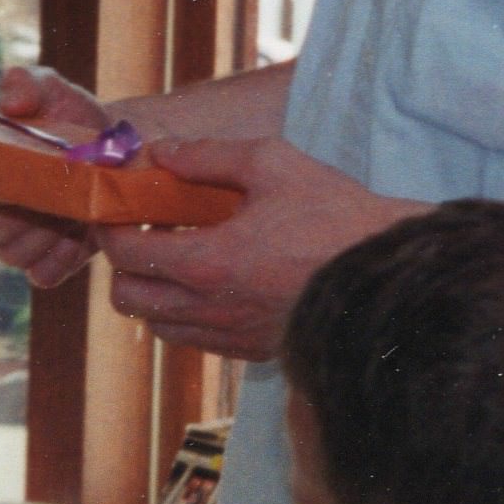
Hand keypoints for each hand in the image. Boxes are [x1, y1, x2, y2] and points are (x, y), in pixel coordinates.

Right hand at [0, 64, 110, 289]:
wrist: (121, 152)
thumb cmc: (73, 117)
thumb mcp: (52, 90)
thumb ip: (25, 83)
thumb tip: (11, 102)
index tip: (12, 174)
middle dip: (16, 219)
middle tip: (50, 196)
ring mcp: (18, 242)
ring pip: (12, 256)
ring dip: (44, 235)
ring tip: (70, 209)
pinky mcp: (50, 264)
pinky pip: (43, 275)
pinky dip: (63, 257)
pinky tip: (80, 232)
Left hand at [93, 137, 421, 361]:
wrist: (393, 279)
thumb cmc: (337, 219)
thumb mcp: (274, 164)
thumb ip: (208, 156)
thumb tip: (162, 152)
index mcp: (208, 263)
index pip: (124, 254)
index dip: (110, 228)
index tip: (116, 208)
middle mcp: (210, 309)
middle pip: (128, 299)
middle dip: (124, 264)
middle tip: (145, 232)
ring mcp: (231, 336)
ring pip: (159, 326)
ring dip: (154, 292)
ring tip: (179, 257)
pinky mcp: (253, 351)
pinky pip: (196, 341)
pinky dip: (186, 315)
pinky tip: (212, 282)